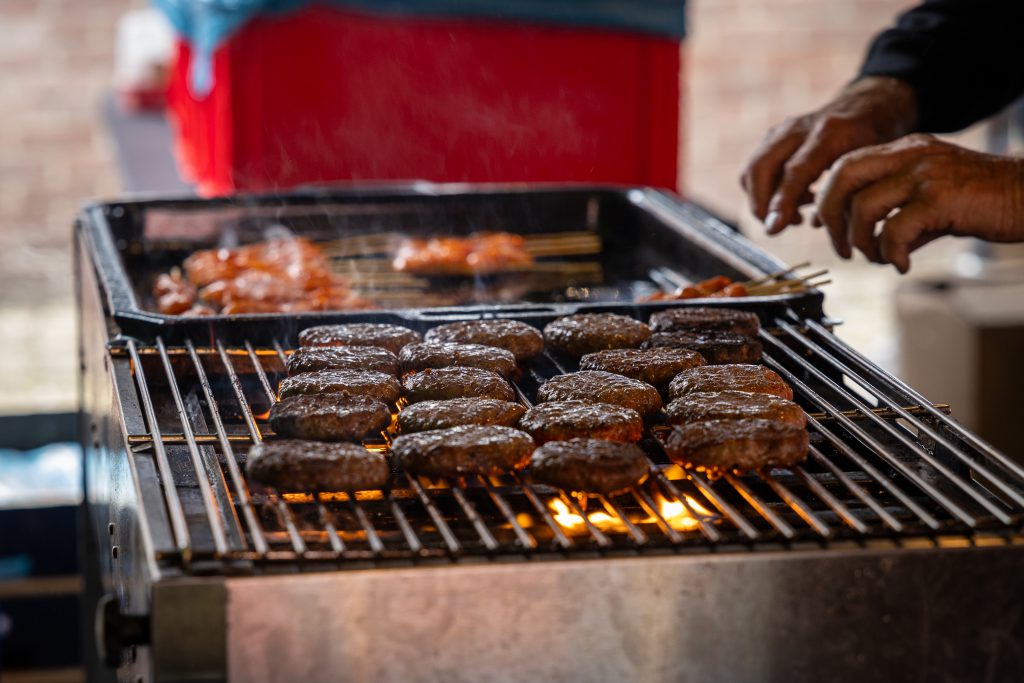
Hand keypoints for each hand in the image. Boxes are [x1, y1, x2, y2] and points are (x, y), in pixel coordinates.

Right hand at [741, 76, 917, 233]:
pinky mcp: (773, 136)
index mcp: (832, 133)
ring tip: (794, 216)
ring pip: (753, 169)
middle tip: (776, 228)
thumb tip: (815, 224)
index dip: (782, 202)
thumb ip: (847, 194)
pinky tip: (795, 201)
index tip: (773, 229)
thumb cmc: (876, 140)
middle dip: (760, 204)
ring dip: (763, 199)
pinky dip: (765, 190)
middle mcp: (800, 127)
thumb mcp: (872, 165)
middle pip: (761, 167)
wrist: (870, 104)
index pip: (796, 171)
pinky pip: (756, 168)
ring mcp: (783, 129)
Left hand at [816, 134, 1023, 272]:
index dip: (829, 198)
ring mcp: (925, 174)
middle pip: (843, 176)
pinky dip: (890, 253)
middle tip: (842, 248)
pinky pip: (894, 230)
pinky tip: (902, 265)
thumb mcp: (936, 203)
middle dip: (831, 216)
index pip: (846, 165)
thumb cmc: (989, 201)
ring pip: (863, 206)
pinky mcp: (939, 198)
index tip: (828, 227)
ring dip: (862, 241)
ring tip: (879, 258)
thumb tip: (877, 245)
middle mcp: (911, 155)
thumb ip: (903, 217)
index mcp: (906, 150)